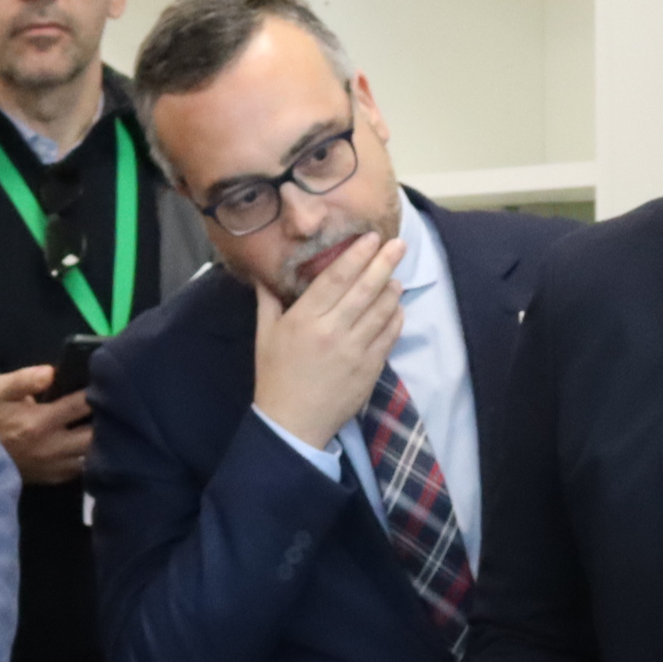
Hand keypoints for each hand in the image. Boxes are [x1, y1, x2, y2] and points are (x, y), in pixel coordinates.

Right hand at [0, 367, 94, 486]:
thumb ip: (25, 379)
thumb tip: (52, 372)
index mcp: (40, 422)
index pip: (81, 405)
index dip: (96, 393)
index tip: (104, 385)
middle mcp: (52, 446)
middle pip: (95, 435)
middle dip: (105, 421)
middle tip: (108, 409)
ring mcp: (55, 466)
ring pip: (92, 456)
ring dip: (99, 442)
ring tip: (102, 427)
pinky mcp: (54, 479)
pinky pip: (82, 470)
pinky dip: (89, 458)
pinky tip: (89, 446)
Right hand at [251, 233, 401, 449]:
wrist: (293, 424)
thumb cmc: (275, 377)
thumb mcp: (264, 336)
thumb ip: (268, 302)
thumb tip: (263, 275)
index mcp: (304, 319)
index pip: (336, 278)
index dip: (356, 255)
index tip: (371, 238)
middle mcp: (332, 330)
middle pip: (364, 289)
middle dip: (384, 263)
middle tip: (399, 244)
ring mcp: (354, 350)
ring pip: (381, 310)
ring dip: (392, 289)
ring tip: (397, 275)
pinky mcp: (370, 368)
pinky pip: (388, 336)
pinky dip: (396, 318)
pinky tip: (397, 307)